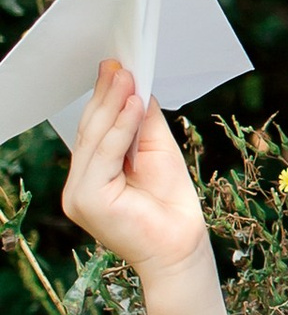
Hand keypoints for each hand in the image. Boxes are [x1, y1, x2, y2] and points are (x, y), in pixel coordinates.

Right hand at [61, 61, 210, 282]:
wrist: (181, 249)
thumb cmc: (171, 206)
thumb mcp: (158, 153)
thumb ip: (143, 123)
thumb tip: (136, 87)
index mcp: (91, 177)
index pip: (95, 131)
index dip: (104, 98)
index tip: (116, 67)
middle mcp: (79, 186)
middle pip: (91, 131)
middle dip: (107, 96)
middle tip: (120, 65)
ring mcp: (78, 195)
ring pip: (95, 139)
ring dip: (113, 105)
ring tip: (128, 78)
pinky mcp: (87, 200)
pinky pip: (104, 155)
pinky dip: (120, 128)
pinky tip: (134, 105)